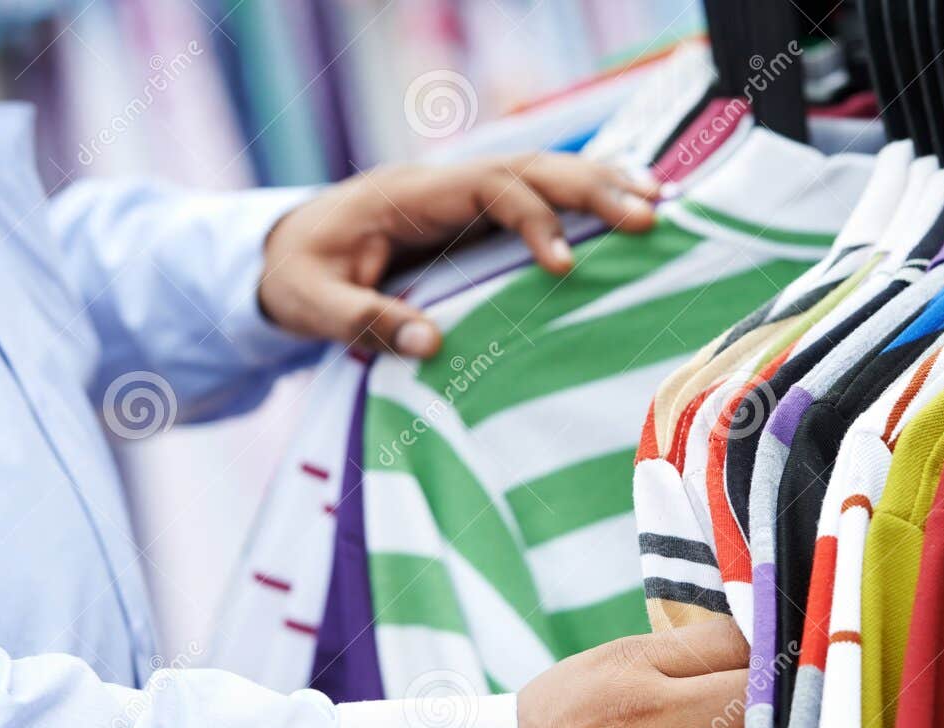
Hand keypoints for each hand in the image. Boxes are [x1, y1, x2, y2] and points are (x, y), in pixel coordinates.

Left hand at [258, 153, 659, 357]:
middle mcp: (443, 183)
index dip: (533, 218)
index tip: (564, 265)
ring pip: (542, 171)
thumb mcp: (313, 304)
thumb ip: (365, 322)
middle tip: (648, 217)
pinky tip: (627, 206)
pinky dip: (583, 198)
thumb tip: (433, 344)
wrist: (283, 251)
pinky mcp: (473, 215)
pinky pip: (536, 194)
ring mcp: (462, 195)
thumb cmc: (296, 277)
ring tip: (659, 203)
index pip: (488, 189)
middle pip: (530, 167)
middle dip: (591, 188)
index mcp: (408, 195)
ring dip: (600, 184)